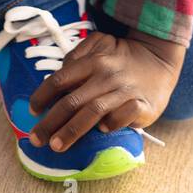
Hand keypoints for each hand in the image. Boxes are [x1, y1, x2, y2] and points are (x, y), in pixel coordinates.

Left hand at [26, 26, 185, 151]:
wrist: (159, 59)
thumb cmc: (122, 58)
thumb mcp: (99, 46)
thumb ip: (77, 58)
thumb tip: (57, 80)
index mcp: (93, 60)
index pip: (60, 79)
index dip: (43, 96)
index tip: (32, 111)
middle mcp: (106, 74)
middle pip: (72, 101)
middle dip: (50, 122)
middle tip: (36, 139)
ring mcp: (124, 90)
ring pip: (93, 112)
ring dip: (72, 131)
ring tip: (56, 146)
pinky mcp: (142, 104)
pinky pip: (121, 117)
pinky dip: (109, 125)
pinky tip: (101, 132)